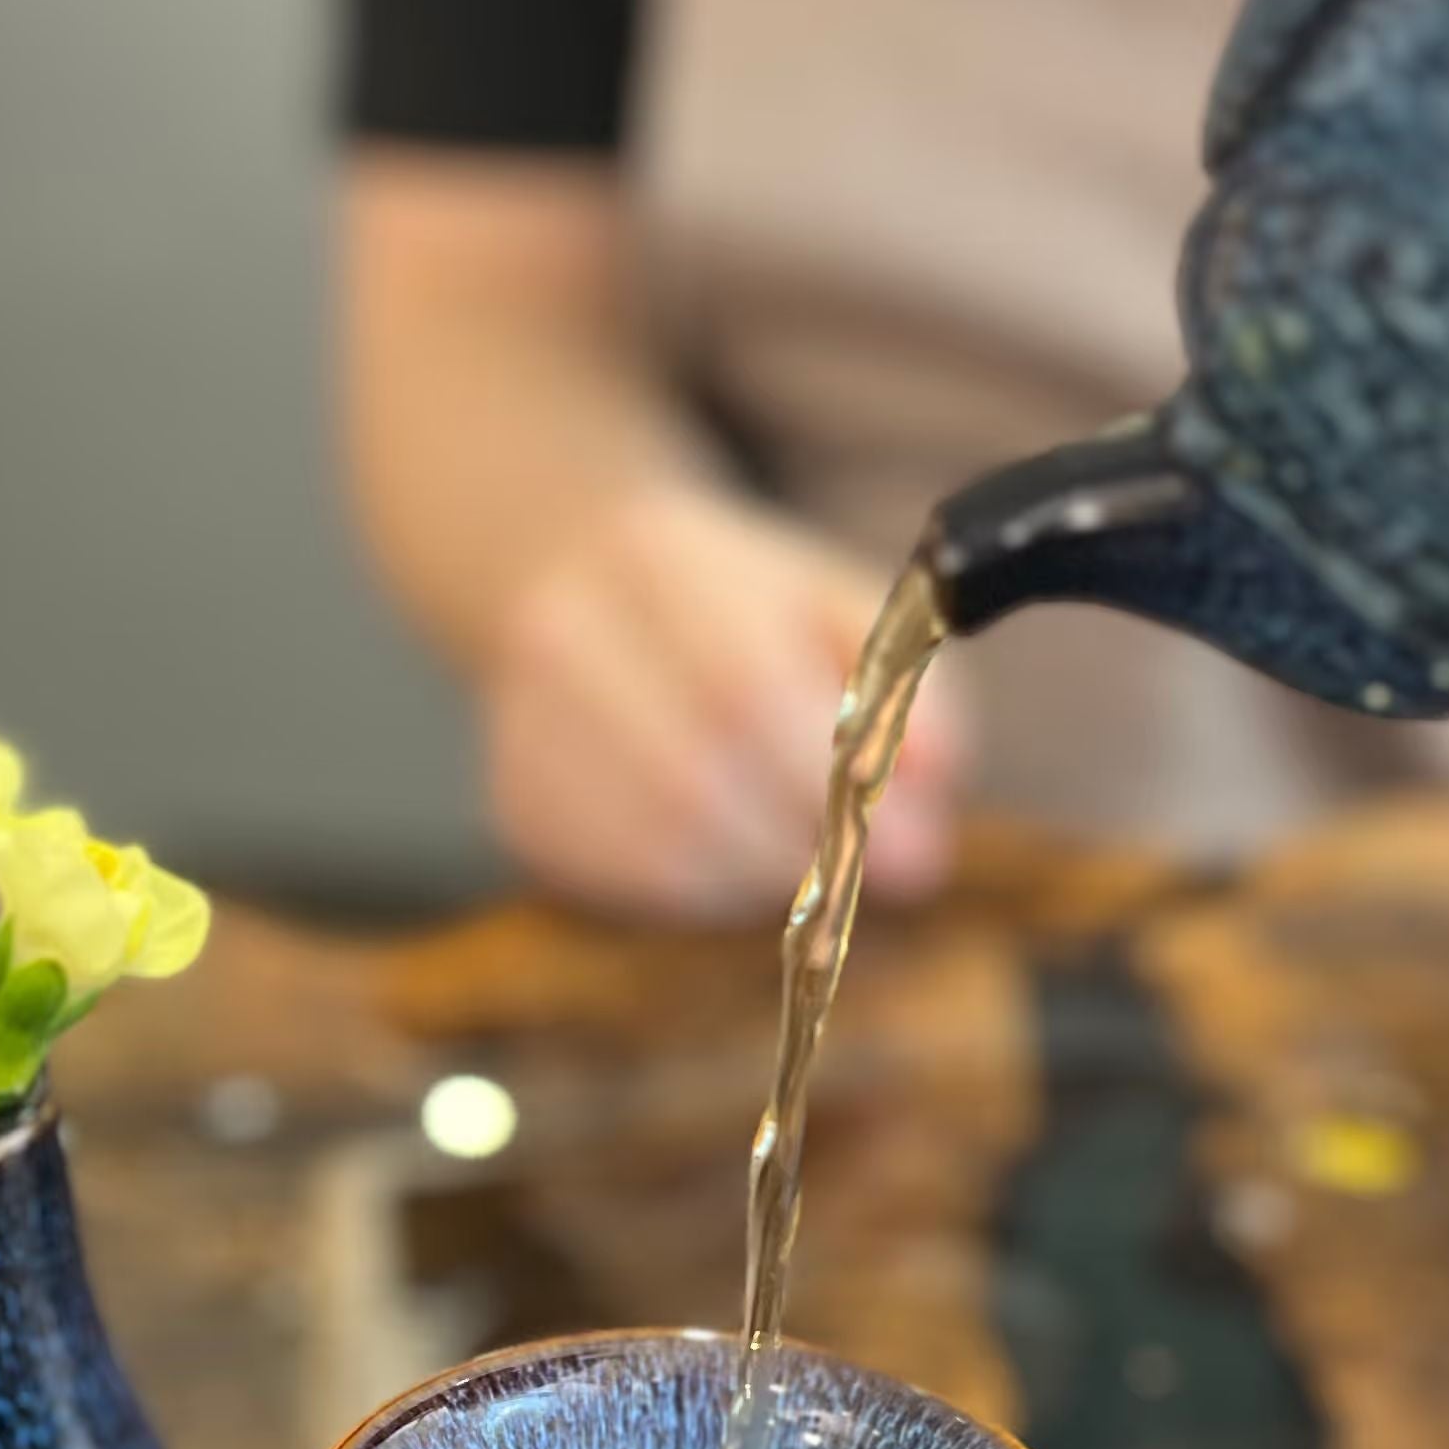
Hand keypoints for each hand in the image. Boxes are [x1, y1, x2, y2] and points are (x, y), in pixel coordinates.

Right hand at [477, 486, 970, 923]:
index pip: (744, 687)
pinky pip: (627, 881)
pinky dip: (707, 893)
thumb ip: (904, 685)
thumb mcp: (835, 605)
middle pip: (696, 779)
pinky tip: (742, 858)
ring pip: (661, 847)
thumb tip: (932, 794)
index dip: (832, 783)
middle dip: (806, 847)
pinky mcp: (516, 802)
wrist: (577, 585)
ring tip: (809, 857)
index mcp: (656, 555)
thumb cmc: (736, 606)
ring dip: (762, 879)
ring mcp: (526, 723)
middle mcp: (566, 632)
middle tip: (877, 874)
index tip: (914, 851)